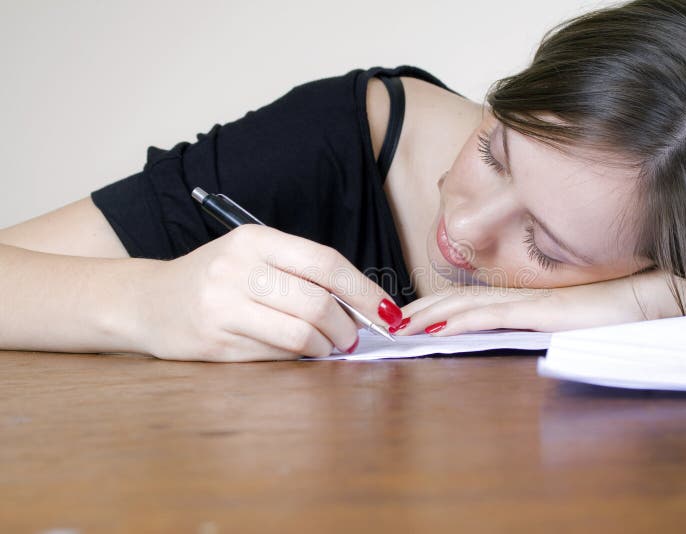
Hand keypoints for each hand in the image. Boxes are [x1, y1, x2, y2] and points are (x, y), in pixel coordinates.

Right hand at [134, 225, 403, 360]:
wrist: (147, 301)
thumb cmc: (215, 277)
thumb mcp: (253, 256)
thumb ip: (301, 273)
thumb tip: (361, 307)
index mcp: (255, 239)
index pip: (325, 263)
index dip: (363, 291)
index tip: (388, 312)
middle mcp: (237, 269)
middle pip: (317, 303)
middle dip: (348, 327)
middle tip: (352, 338)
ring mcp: (223, 307)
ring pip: (300, 333)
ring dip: (326, 345)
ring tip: (327, 345)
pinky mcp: (216, 343)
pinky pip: (276, 355)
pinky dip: (297, 356)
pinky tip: (295, 350)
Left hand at [395, 269, 685, 336]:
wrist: (666, 295)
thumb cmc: (633, 308)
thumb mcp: (585, 320)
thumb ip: (559, 323)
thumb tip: (542, 331)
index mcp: (532, 297)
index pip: (476, 299)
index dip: (443, 305)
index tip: (416, 317)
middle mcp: (526, 294)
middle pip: (462, 298)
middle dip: (424, 309)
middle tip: (392, 321)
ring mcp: (532, 300)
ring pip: (467, 304)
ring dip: (430, 314)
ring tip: (400, 326)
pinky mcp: (541, 310)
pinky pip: (490, 315)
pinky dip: (458, 320)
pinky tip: (434, 328)